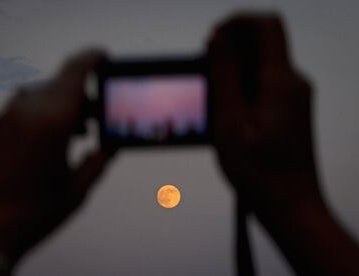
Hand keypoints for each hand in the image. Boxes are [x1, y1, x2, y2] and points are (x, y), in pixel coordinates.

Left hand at [0, 49, 113, 264]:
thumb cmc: (36, 211)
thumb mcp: (78, 188)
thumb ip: (100, 160)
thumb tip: (113, 144)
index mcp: (53, 120)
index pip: (74, 73)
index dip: (92, 59)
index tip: (104, 57)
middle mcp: (27, 110)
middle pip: (60, 84)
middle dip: (82, 93)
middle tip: (95, 115)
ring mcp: (6, 117)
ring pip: (41, 94)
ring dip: (62, 103)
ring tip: (74, 130)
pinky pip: (24, 106)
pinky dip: (43, 111)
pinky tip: (49, 137)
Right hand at [208, 14, 322, 213]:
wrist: (290, 204)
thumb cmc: (261, 174)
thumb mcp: (230, 123)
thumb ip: (224, 77)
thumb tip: (217, 41)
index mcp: (281, 82)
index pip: (266, 26)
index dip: (237, 22)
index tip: (213, 37)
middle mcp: (293, 83)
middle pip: (262, 43)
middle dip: (230, 49)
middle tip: (206, 75)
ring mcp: (293, 96)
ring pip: (260, 64)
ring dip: (234, 71)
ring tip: (215, 100)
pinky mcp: (288, 108)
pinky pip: (264, 84)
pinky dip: (242, 87)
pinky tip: (227, 112)